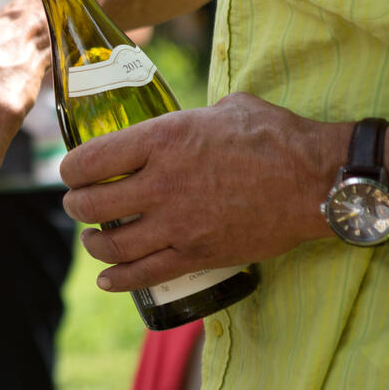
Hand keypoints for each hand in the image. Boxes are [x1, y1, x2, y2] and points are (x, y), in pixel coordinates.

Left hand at [60, 92, 344, 291]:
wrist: (318, 180)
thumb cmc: (275, 137)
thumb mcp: (224, 109)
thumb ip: (188, 121)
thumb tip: (177, 125)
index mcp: (162, 141)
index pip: (87, 160)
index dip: (70, 170)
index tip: (72, 173)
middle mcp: (161, 184)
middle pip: (89, 205)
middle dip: (76, 206)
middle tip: (79, 205)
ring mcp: (177, 225)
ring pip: (110, 245)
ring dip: (93, 244)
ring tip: (93, 239)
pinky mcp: (196, 256)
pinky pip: (143, 275)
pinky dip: (117, 280)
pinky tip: (106, 279)